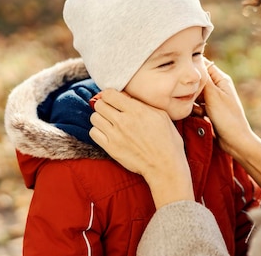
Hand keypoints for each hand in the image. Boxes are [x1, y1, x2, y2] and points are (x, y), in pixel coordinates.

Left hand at [90, 89, 194, 207]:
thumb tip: (127, 97)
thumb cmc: (167, 140)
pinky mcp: (111, 148)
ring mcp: (115, 135)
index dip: (109, 95)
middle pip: (99, 105)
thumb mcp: (161, 115)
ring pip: (94, 118)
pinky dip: (98, 131)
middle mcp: (123, 121)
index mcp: (136, 110)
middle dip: (104, 105)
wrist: (164, 165)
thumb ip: (142, 104)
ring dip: (100, 118)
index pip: (109, 94)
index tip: (113, 99)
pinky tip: (107, 133)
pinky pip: (93, 133)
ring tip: (109, 122)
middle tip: (111, 109)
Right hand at [203, 61, 260, 190]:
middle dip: (191, 87)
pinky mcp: (208, 110)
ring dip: (192, 100)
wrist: (235, 141)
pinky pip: (195, 105)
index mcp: (221, 79)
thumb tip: (194, 61)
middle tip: (192, 96)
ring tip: (198, 109)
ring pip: (194, 93)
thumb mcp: (214, 96)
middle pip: (197, 80)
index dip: (193, 68)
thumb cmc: (227, 118)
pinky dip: (194, 109)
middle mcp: (217, 87)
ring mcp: (212, 99)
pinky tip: (199, 116)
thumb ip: (203, 79)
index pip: (203, 65)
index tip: (183, 74)